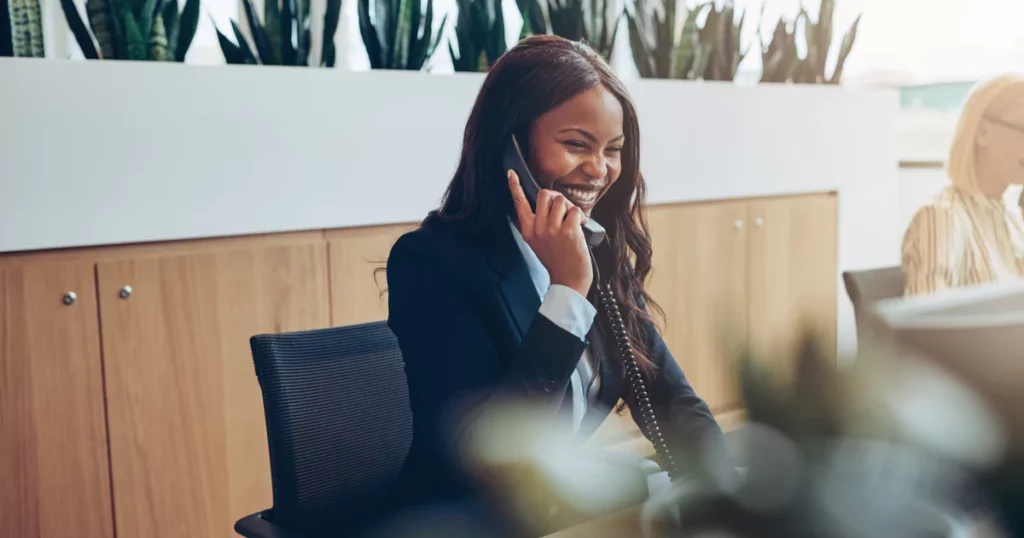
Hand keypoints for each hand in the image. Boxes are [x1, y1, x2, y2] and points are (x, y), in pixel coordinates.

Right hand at [508, 170, 592, 296]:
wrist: (568, 280)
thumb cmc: (556, 260)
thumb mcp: (537, 243)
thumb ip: (537, 225)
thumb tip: (547, 203)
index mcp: (527, 230)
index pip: (519, 204)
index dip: (515, 187)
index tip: (512, 173)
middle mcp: (537, 229)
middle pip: (544, 195)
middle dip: (557, 197)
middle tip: (564, 209)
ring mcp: (552, 230)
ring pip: (561, 200)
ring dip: (570, 207)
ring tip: (573, 221)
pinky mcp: (568, 232)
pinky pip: (575, 210)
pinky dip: (581, 216)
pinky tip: (581, 226)